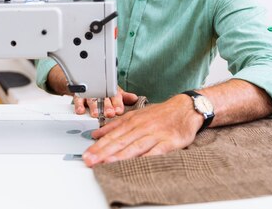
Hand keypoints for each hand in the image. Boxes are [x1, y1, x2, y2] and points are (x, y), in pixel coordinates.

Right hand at [74, 86, 138, 118]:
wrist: (87, 83)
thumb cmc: (104, 92)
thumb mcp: (116, 93)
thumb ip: (124, 97)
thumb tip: (135, 98)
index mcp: (111, 92)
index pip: (115, 97)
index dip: (117, 104)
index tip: (119, 110)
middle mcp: (100, 93)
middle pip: (104, 100)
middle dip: (107, 107)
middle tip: (109, 113)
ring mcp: (90, 95)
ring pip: (92, 100)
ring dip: (94, 107)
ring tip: (95, 114)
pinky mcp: (79, 96)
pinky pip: (78, 100)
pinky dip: (79, 105)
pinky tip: (81, 110)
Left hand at [82, 93, 203, 166]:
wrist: (185, 108)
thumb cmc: (159, 114)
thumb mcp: (135, 114)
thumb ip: (115, 125)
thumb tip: (96, 134)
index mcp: (132, 121)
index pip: (112, 136)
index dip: (98, 146)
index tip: (87, 154)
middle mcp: (141, 127)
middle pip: (120, 141)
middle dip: (103, 152)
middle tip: (90, 160)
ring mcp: (155, 135)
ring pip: (134, 146)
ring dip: (119, 156)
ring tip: (106, 162)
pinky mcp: (168, 142)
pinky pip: (156, 151)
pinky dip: (146, 157)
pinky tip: (137, 163)